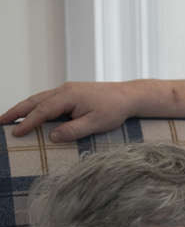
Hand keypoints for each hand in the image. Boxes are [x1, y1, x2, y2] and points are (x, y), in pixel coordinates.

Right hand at [1, 81, 138, 140]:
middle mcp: (64, 90)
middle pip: (34, 101)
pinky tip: (30, 113)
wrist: (129, 96)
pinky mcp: (71, 92)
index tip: (15, 133)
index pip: (42, 111)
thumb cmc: (114, 109)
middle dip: (15, 111)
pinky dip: (35, 106)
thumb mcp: (95, 123)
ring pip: (39, 98)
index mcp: (68, 96)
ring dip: (23, 108)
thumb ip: (73, 130)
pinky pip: (47, 99)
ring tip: (8, 118)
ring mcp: (67, 89)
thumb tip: (52, 137)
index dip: (28, 123)